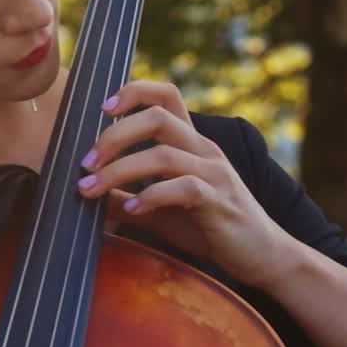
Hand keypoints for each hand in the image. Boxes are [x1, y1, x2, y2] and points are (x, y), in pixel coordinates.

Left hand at [76, 80, 285, 290]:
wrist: (262, 255)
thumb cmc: (209, 226)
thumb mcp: (159, 210)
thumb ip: (125, 197)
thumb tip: (84, 192)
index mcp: (190, 142)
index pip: (166, 95)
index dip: (134, 91)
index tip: (103, 108)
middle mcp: (203, 149)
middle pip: (157, 118)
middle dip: (114, 135)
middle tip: (86, 162)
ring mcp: (214, 173)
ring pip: (163, 154)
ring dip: (120, 170)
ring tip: (91, 188)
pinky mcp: (219, 201)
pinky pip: (184, 188)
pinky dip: (151, 196)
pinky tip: (131, 209)